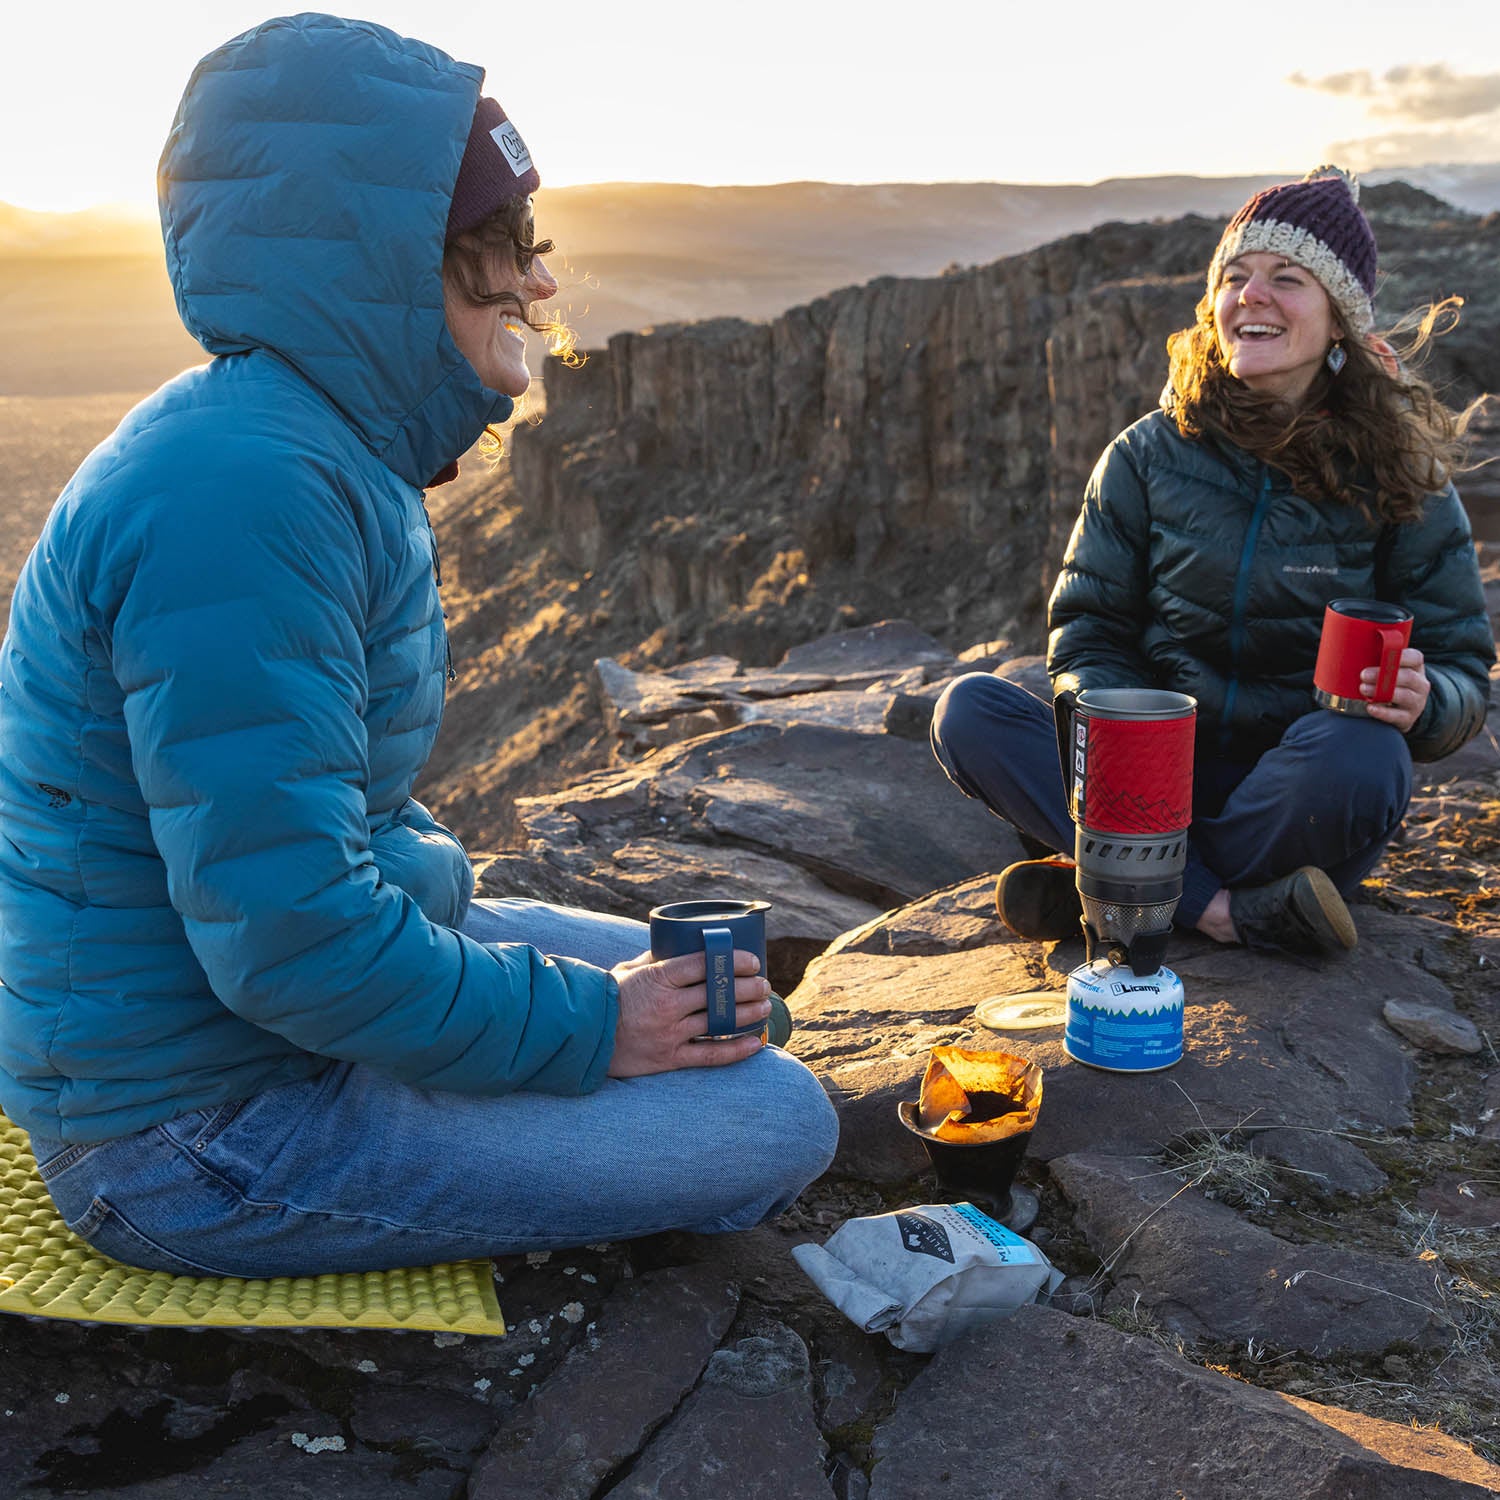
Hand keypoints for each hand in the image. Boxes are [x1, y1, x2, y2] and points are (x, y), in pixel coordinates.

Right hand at [606, 949, 770, 1076]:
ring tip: (765, 1007)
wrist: (583, 1035)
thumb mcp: (629, 970)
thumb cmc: (608, 997)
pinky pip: (710, 1055)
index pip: (705, 964)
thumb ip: (656, 959)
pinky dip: (736, 1050)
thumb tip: (681, 944)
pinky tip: (756, 1043)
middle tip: (764, 984)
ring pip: (719, 1022)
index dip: (733, 961)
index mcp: (658, 977)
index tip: (753, 960)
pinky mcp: (669, 1058)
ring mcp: (669, 1033)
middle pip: (718, 993)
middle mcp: (667, 1004)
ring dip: (748, 1014)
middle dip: (748, 987)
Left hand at [1361, 647, 1428, 732]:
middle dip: (1384, 675)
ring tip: (1363, 689)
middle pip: (1408, 677)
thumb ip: (1378, 659)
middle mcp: (1420, 684)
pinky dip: (1383, 713)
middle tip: (1363, 675)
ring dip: (1381, 692)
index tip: (1383, 655)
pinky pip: (1397, 716)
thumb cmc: (1389, 682)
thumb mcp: (1389, 669)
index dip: (1401, 656)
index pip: (1415, 657)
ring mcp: (1417, 702)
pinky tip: (1370, 708)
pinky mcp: (1409, 718)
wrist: (1402, 709)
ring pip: (1404, 696)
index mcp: (1416, 667)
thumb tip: (1349, 647)